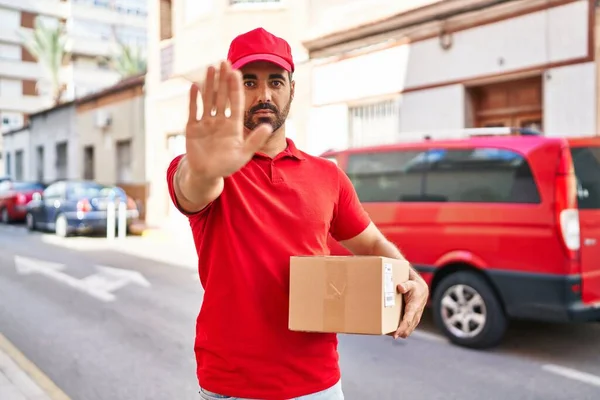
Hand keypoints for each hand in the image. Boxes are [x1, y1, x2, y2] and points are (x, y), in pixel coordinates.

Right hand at [186, 61, 272, 179]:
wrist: (207, 175)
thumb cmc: (227, 165)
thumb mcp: (243, 154)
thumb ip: (255, 141)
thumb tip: (269, 127)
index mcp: (233, 125)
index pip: (235, 102)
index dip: (236, 87)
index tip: (236, 72)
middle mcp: (220, 120)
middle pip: (222, 96)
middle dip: (223, 79)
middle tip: (224, 61)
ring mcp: (206, 123)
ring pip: (208, 99)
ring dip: (209, 84)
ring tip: (210, 68)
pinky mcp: (192, 128)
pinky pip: (193, 111)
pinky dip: (194, 99)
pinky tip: (195, 86)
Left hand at [393, 277, 428, 338]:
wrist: (422, 289)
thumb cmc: (415, 286)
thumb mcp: (411, 283)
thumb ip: (406, 285)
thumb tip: (400, 287)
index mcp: (414, 307)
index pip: (408, 320)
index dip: (401, 328)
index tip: (395, 335)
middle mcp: (416, 315)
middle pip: (408, 328)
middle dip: (399, 333)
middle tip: (387, 334)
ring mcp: (415, 318)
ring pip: (408, 330)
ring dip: (400, 333)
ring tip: (388, 333)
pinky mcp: (413, 319)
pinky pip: (408, 328)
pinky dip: (401, 331)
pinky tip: (392, 331)